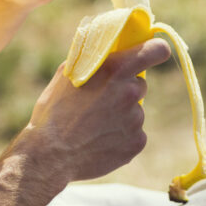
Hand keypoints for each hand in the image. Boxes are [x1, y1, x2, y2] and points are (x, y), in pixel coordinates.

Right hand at [25, 38, 170, 182]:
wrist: (49, 155)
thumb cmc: (53, 112)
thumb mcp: (67, 74)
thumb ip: (93, 60)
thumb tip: (107, 51)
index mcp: (115, 69)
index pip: (156, 50)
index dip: (156, 50)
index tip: (153, 54)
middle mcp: (130, 92)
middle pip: (139, 85)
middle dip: (124, 90)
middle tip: (100, 102)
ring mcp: (136, 119)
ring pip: (135, 111)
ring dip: (121, 115)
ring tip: (94, 126)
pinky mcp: (137, 142)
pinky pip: (134, 133)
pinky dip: (121, 136)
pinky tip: (100, 141)